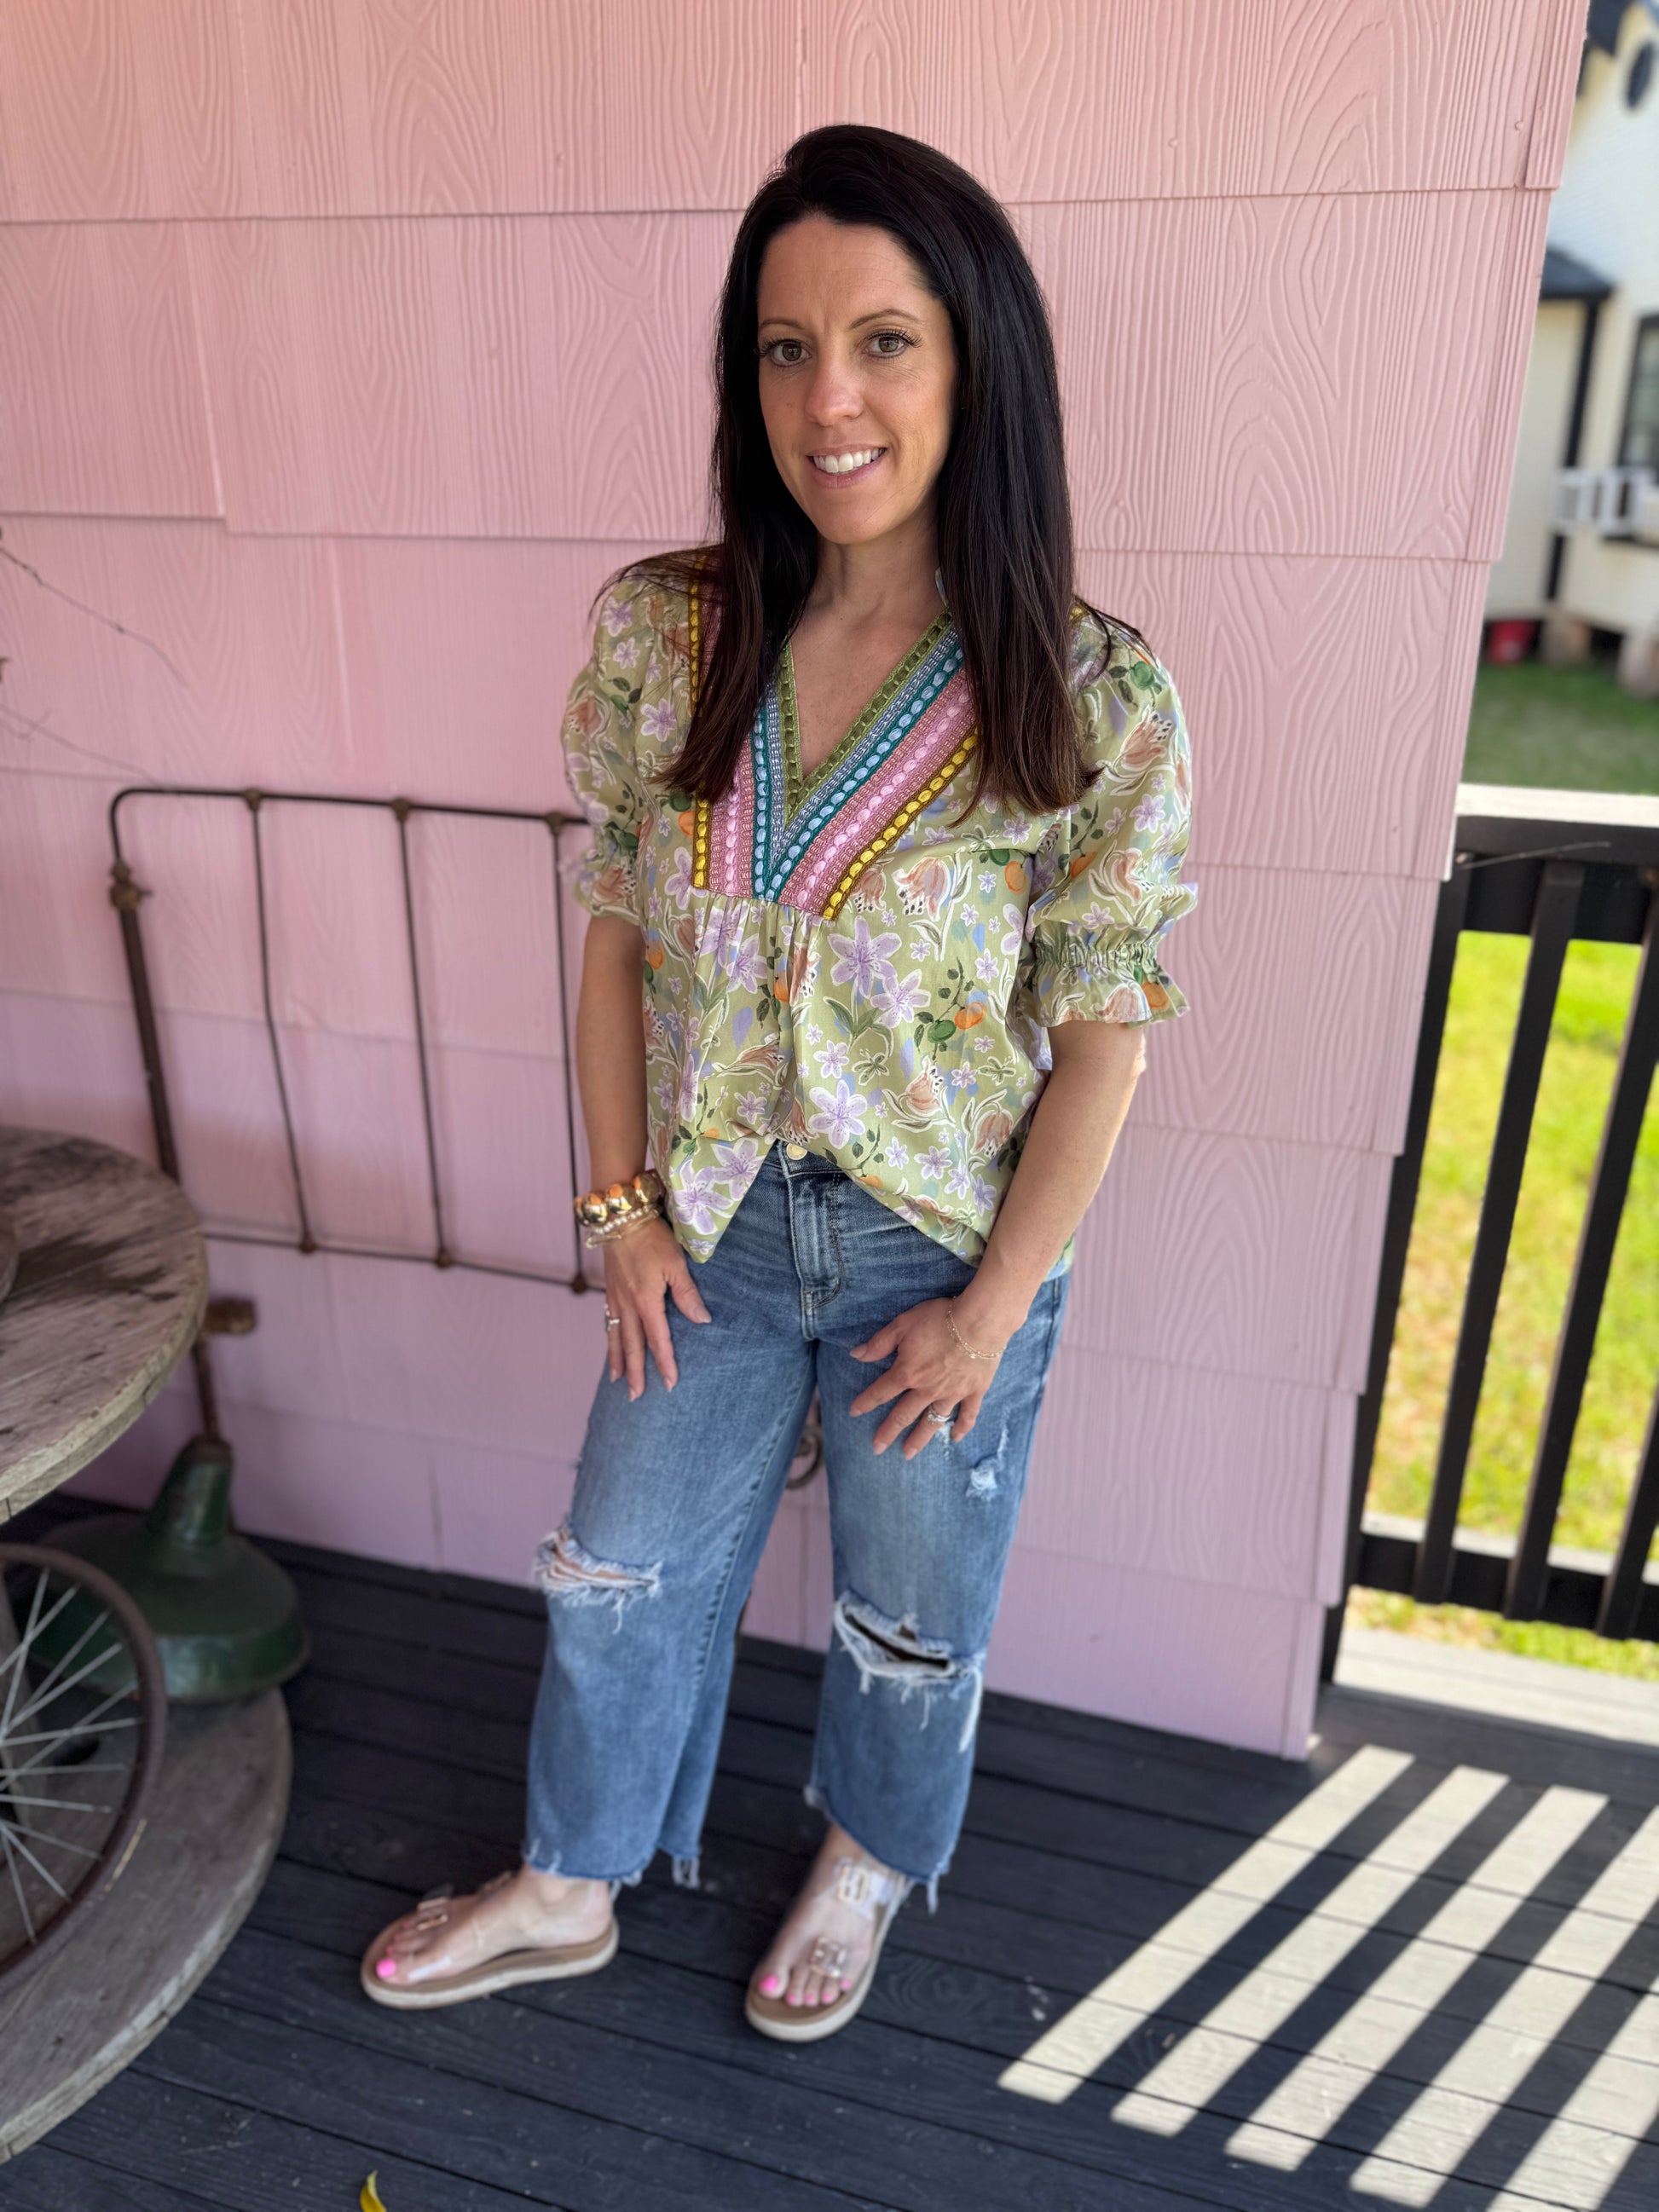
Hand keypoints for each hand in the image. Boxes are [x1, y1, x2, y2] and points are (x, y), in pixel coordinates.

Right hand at [602, 1218, 709, 1397]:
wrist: (620, 1217)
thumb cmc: (651, 1237)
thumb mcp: (676, 1263)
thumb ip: (687, 1294)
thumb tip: (702, 1321)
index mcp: (646, 1301)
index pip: (657, 1340)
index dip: (664, 1363)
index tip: (669, 1384)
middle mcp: (627, 1304)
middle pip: (632, 1346)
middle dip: (635, 1373)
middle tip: (637, 1397)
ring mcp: (615, 1298)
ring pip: (615, 1336)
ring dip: (618, 1361)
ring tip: (618, 1382)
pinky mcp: (609, 1289)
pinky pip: (608, 1322)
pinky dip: (610, 1339)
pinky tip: (612, 1345)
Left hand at [848, 1297, 1012, 1458]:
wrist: (979, 1321)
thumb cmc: (939, 1319)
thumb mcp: (903, 1324)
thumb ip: (880, 1343)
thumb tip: (856, 1355)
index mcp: (907, 1373)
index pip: (880, 1392)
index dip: (865, 1402)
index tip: (854, 1412)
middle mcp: (927, 1389)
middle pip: (903, 1414)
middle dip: (888, 1432)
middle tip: (877, 1448)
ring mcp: (952, 1393)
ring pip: (931, 1421)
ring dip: (918, 1439)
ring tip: (907, 1453)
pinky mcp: (973, 1391)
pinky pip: (967, 1415)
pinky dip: (961, 1428)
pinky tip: (955, 1438)